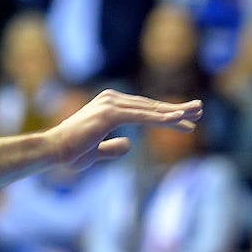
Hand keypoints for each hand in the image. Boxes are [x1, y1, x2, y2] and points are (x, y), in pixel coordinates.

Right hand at [44, 89, 201, 170]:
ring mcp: (110, 105)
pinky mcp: (111, 114)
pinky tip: (180, 119)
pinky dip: (163, 118)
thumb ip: (112, 148)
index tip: (186, 121)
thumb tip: (128, 145)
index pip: (143, 109)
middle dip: (176, 109)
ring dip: (175, 111)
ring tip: (197, 113)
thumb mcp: (96, 151)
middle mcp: (110, 99)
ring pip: (150, 109)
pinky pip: (143, 117)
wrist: (52, 150)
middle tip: (199, 111)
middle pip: (150, 105)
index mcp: (107, 105)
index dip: (165, 115)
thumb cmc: (70, 152)